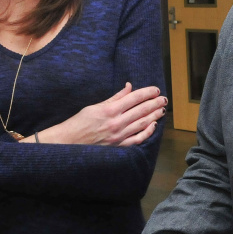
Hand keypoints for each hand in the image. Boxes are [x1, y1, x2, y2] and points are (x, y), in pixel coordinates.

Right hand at [44, 83, 165, 145]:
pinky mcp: (119, 146)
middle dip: (154, 103)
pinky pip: (137, 139)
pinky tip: (153, 126)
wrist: (68, 143)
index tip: (156, 90)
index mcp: (110, 110)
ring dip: (154, 116)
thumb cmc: (79, 123)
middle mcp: (116, 123)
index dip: (147, 93)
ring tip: (162, 110)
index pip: (134, 98)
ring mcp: (119, 136)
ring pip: (142, 124)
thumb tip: (129, 87)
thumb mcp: (95, 106)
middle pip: (141, 110)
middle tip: (164, 99)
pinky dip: (147, 132)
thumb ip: (115, 98)